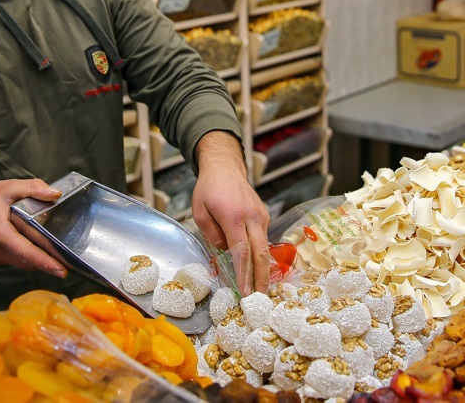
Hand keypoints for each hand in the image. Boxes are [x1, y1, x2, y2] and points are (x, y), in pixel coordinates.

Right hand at [0, 178, 66, 276]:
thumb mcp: (7, 187)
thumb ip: (33, 188)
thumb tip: (55, 194)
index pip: (26, 252)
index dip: (45, 262)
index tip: (62, 271)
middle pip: (26, 261)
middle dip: (47, 263)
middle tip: (68, 263)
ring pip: (20, 263)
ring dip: (36, 260)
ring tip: (56, 256)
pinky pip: (12, 260)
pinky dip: (25, 256)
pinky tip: (35, 249)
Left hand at [192, 131, 269, 294]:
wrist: (226, 167)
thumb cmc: (209, 189)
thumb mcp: (199, 211)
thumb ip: (211, 234)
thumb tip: (225, 251)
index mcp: (233, 217)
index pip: (242, 251)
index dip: (244, 274)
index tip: (245, 292)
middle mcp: (252, 217)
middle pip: (261, 253)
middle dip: (261, 278)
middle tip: (260, 298)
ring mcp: (261, 216)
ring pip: (264, 247)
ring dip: (262, 269)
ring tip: (259, 289)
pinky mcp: (265, 215)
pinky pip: (262, 238)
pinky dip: (260, 254)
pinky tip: (257, 268)